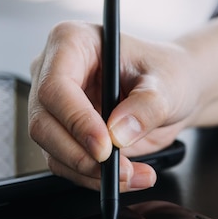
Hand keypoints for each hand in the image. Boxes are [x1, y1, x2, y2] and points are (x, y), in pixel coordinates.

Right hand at [28, 21, 198, 191]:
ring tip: (133, 174)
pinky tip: (126, 175)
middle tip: (119, 168)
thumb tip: (118, 132)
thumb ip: (146, 106)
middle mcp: (54, 70)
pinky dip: (93, 177)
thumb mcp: (167, 84)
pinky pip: (65, 163)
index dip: (76, 119)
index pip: (56, 85)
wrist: (173, 91)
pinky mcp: (62, 131)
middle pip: (43, 121)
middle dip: (80, 154)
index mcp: (72, 41)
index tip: (104, 145)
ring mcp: (55, 103)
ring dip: (90, 171)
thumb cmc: (167, 72)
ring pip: (51, 148)